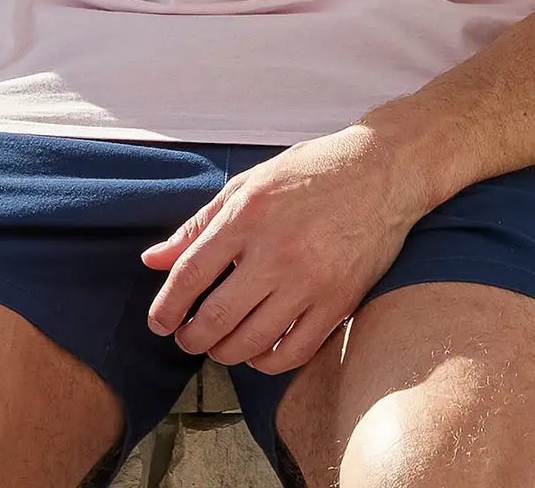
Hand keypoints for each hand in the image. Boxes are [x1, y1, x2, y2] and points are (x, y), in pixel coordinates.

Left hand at [139, 122, 427, 375]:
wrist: (381, 172)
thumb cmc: (311, 172)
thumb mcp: (249, 183)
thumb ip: (198, 224)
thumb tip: (153, 259)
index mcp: (248, 214)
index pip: (191, 274)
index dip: (167, 306)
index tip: (158, 322)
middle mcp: (276, 251)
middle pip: (216, 317)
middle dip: (190, 338)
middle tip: (186, 338)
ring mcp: (310, 281)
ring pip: (251, 343)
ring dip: (224, 353)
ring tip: (218, 344)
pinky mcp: (338, 302)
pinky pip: (293, 353)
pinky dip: (266, 362)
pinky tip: (258, 351)